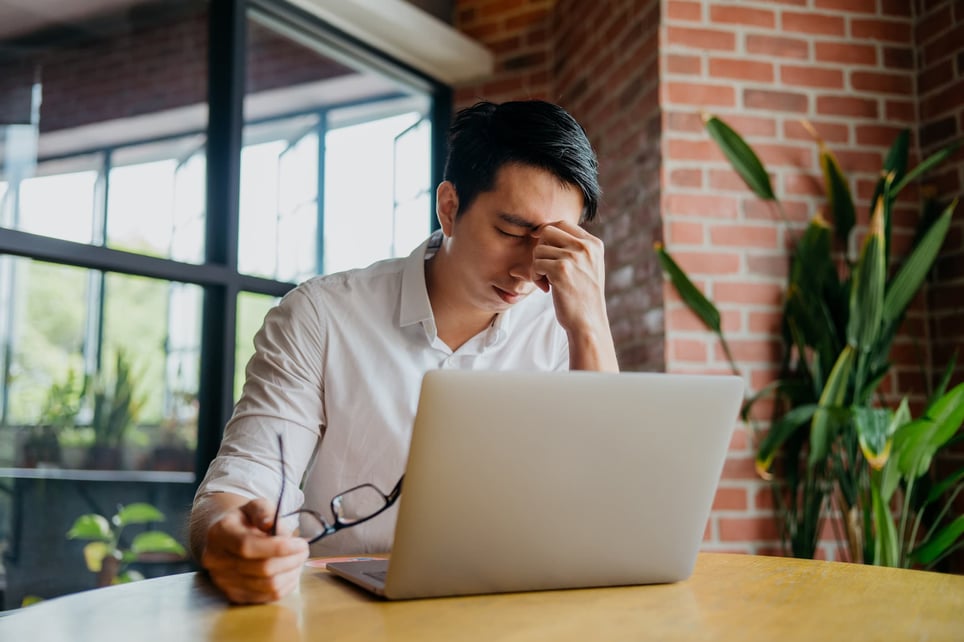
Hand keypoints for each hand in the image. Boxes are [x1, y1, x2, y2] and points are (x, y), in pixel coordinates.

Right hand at [200, 498, 308, 603]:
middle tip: (304, 550)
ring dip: (291, 573)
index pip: (247, 546)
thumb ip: (265, 512)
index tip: (300, 543)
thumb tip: (273, 525)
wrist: (228, 537)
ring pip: (267, 586)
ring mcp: (223, 581)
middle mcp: (217, 560)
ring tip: (299, 560)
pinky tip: (291, 572)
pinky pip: (267, 597)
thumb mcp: (255, 506)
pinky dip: (285, 585)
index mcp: (220, 533)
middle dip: (291, 560)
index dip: (278, 548)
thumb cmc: (246, 520)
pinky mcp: (234, 595)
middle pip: (261, 569)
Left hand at [531, 221, 618, 371]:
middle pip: (547, 231)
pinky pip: (536, 264)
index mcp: (594, 244)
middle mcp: (586, 247)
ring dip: (537, 266)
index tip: (542, 251)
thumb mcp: (587, 266)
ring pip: (539, 250)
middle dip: (540, 248)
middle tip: (543, 267)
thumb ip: (574, 248)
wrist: (588, 322)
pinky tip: (545, 289)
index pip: (562, 224)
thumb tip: (542, 230)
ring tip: (546, 282)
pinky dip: (535, 277)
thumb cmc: (583, 297)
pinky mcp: (561, 270)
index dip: (546, 235)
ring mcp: (574, 257)